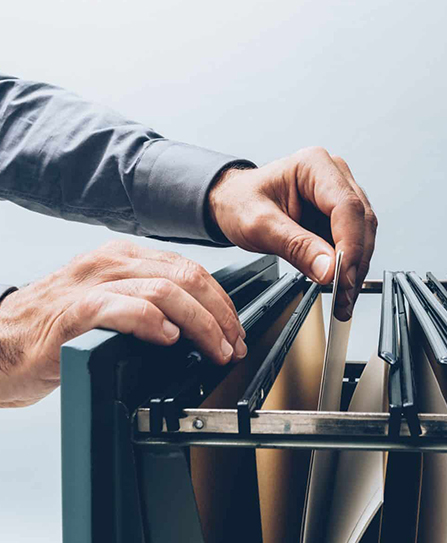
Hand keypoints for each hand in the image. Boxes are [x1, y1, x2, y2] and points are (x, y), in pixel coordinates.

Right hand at [0, 241, 245, 406]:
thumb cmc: (51, 329)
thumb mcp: (108, 303)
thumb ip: (147, 302)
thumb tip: (197, 323)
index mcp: (123, 258)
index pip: (190, 269)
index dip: (221, 301)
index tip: (234, 329)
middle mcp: (110, 262)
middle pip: (187, 277)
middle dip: (220, 314)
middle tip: (232, 344)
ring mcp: (92, 284)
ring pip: (166, 291)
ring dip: (200, 324)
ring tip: (213, 349)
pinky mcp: (74, 312)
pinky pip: (126, 308)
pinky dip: (155, 323)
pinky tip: (169, 340)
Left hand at [208, 147, 377, 320]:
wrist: (233, 203)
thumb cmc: (241, 202)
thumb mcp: (259, 225)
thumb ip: (296, 246)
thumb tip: (329, 269)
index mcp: (314, 166)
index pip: (346, 207)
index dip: (350, 244)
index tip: (342, 276)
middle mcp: (335, 176)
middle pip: (361, 222)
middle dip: (355, 262)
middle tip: (343, 294)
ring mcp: (341, 195)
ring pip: (363, 235)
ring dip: (356, 269)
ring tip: (342, 297)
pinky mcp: (341, 216)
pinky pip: (355, 243)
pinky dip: (350, 268)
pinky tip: (341, 286)